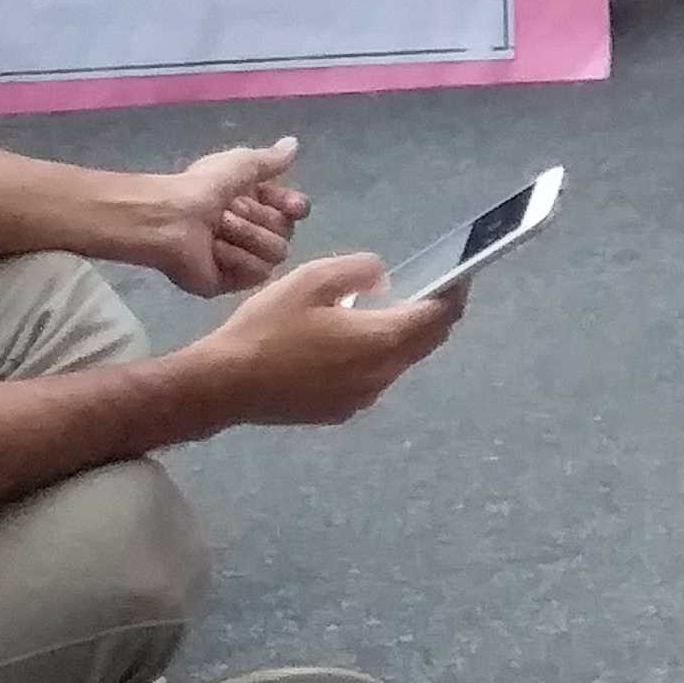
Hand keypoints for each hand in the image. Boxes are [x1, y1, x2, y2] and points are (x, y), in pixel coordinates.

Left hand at [143, 137, 311, 296]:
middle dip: (258, 217)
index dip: (295, 206)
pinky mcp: (231, 281)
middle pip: (287, 231)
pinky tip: (214, 249)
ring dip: (247, 235)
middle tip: (227, 210)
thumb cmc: (203, 187)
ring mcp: (244, 259)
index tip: (290, 205)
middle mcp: (255, 231)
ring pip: (276, 253)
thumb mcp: (241, 163)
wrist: (170, 218)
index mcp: (258, 203)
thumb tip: (294, 143)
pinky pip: (257, 273)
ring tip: (217, 229)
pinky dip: (236, 258)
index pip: (296, 209)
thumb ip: (272, 159)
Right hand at [187, 256, 457, 426]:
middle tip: (434, 288)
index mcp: (380, 341)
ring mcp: (361, 398)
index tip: (460, 275)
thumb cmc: (267, 328)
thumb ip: (359, 270)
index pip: (438, 318)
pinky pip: (374, 378)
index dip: (454, 294)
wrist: (223, 385)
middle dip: (436, 315)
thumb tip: (385, 280)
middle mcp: (380, 375)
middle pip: (425, 343)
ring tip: (389, 310)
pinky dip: (377, 356)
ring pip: (400, 362)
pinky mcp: (340, 411)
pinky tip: (352, 341)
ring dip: (404, 337)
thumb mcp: (312, 280)